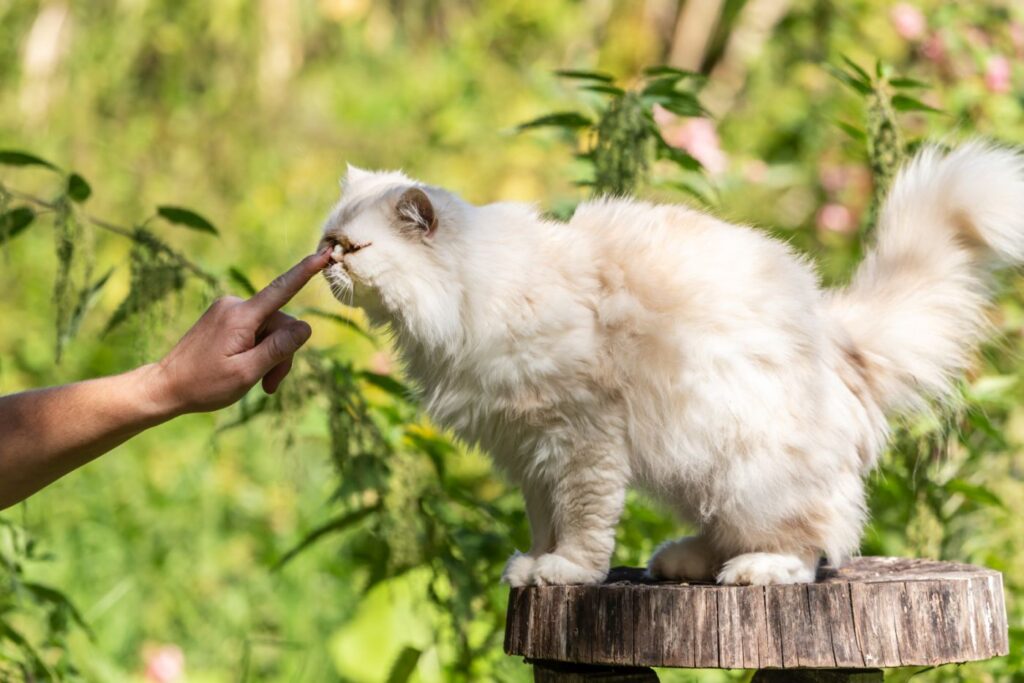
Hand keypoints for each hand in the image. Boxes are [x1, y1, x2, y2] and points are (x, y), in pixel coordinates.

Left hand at [143, 248, 331, 415]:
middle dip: (282, 352)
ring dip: (270, 355)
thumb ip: (278, 349)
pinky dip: (258, 349)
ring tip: (261, 382)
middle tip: (270, 385)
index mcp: (240, 316)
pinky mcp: (224, 317)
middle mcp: (234, 305)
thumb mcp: (246, 372)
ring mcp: (227, 310)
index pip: (281, 289)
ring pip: (269, 328)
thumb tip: (306, 327)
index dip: (305, 272)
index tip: (324, 253)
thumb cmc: (204, 384)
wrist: (165, 386)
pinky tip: (248, 368)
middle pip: (279, 322)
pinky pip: (255, 329)